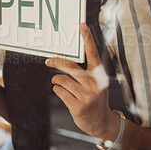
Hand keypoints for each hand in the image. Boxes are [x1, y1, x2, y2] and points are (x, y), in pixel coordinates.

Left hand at [45, 23, 118, 140]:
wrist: (102, 123)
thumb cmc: (96, 99)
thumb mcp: (97, 84)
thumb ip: (85, 73)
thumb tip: (65, 62)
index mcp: (99, 75)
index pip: (93, 53)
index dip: (87, 39)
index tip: (82, 25)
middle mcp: (94, 84)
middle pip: (69, 66)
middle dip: (55, 62)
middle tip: (48, 61)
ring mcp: (86, 96)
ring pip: (61, 79)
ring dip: (56, 80)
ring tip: (60, 84)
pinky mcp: (78, 106)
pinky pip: (59, 91)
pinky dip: (57, 90)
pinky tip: (63, 94)